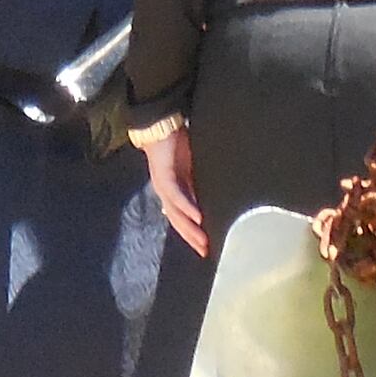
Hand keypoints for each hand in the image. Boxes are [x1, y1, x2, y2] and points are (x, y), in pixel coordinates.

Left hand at [142, 119, 204, 253]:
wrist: (160, 124)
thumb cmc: (177, 143)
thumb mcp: (193, 166)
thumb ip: (199, 181)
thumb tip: (215, 196)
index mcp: (175, 191)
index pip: (184, 218)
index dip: (194, 234)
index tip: (207, 248)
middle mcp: (167, 193)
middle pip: (178, 221)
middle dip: (192, 238)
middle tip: (207, 252)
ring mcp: (163, 186)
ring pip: (176, 213)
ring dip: (190, 229)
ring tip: (204, 242)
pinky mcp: (163, 176)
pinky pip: (176, 196)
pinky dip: (187, 208)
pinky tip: (198, 218)